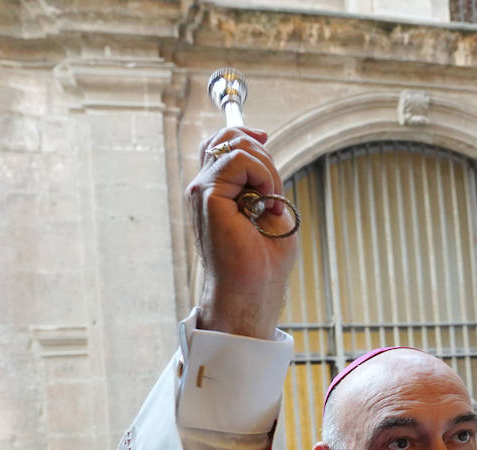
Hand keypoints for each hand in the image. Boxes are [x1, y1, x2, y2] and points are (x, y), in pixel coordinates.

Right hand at [188, 127, 299, 339]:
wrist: (254, 289)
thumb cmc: (264, 261)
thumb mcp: (269, 207)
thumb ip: (260, 176)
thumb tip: (259, 141)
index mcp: (215, 191)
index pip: (220, 142)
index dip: (245, 133)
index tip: (266, 139)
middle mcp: (204, 188)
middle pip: (226, 136)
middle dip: (262, 154)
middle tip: (274, 192)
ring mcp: (202, 191)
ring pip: (235, 144)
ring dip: (267, 169)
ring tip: (272, 203)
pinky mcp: (207, 195)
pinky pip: (238, 160)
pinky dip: (262, 175)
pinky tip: (266, 202)